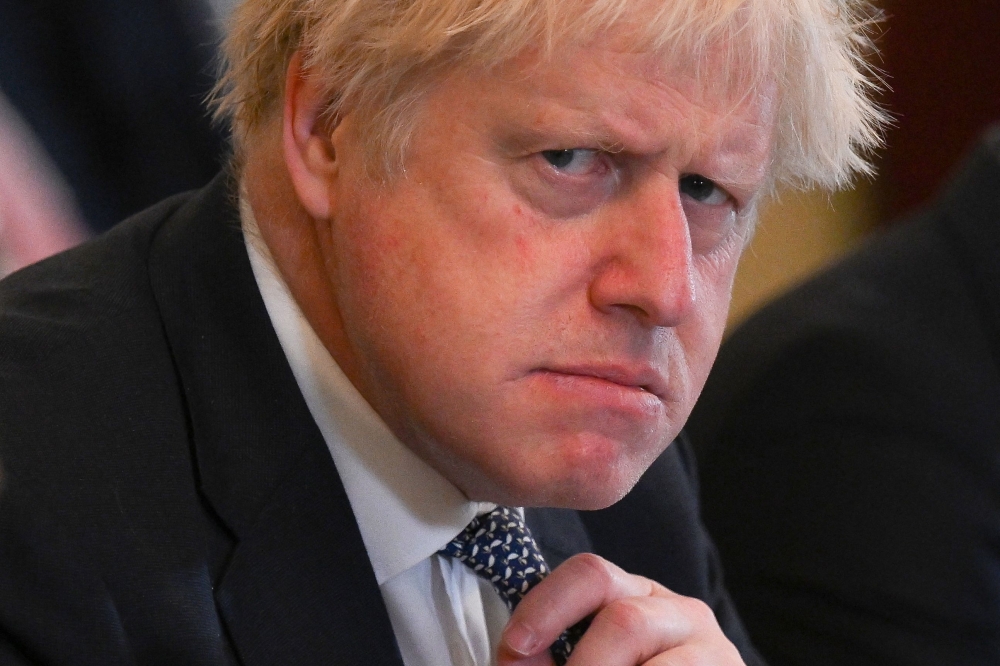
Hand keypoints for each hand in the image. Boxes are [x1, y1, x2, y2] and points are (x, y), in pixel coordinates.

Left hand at [498, 553, 744, 665]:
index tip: (515, 645)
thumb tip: (517, 659)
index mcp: (635, 596)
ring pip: (651, 657)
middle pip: (624, 619)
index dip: (546, 607)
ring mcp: (712, 649)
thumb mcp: (591, 659)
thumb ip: (554, 655)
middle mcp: (679, 612)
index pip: (590, 573)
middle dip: (584, 665)